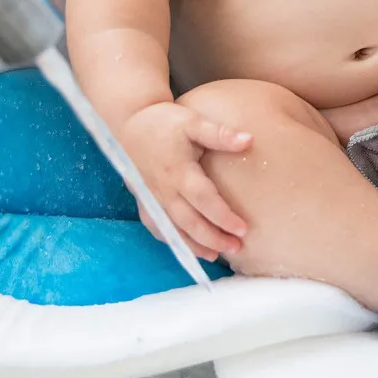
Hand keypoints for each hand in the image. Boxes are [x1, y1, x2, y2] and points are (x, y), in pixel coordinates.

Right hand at [119, 101, 251, 261]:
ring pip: (173, 230)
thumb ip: (219, 134)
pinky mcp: (144, 203)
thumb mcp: (193, 121)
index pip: (204, 200)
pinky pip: (158, 228)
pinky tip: (187, 248)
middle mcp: (164, 191)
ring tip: (216, 256)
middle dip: (213, 239)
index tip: (243, 229)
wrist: (128, 124)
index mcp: (179, 172)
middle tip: (236, 247)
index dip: (223, 217)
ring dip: (194, 246)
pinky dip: (173, 241)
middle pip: (190, 223)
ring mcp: (152, 200)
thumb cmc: (164, 122)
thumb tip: (249, 140)